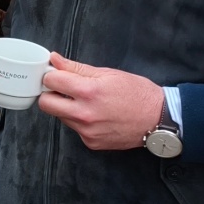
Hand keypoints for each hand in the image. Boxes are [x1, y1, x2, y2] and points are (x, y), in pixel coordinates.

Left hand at [37, 54, 163, 150]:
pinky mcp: (91, 143)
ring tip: (87, 102)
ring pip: (60, 117)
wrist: (158, 119)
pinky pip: (74, 129)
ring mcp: (87, 132)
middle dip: (50, 94)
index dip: (51, 76)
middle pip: (45, 104)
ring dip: (66, 108)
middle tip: (63, 89)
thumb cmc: (137, 93)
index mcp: (89, 92)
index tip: (56, 75)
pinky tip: (96, 115)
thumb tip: (54, 60)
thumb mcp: (108, 73)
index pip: (51, 81)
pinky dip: (79, 121)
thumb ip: (76, 68)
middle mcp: (85, 114)